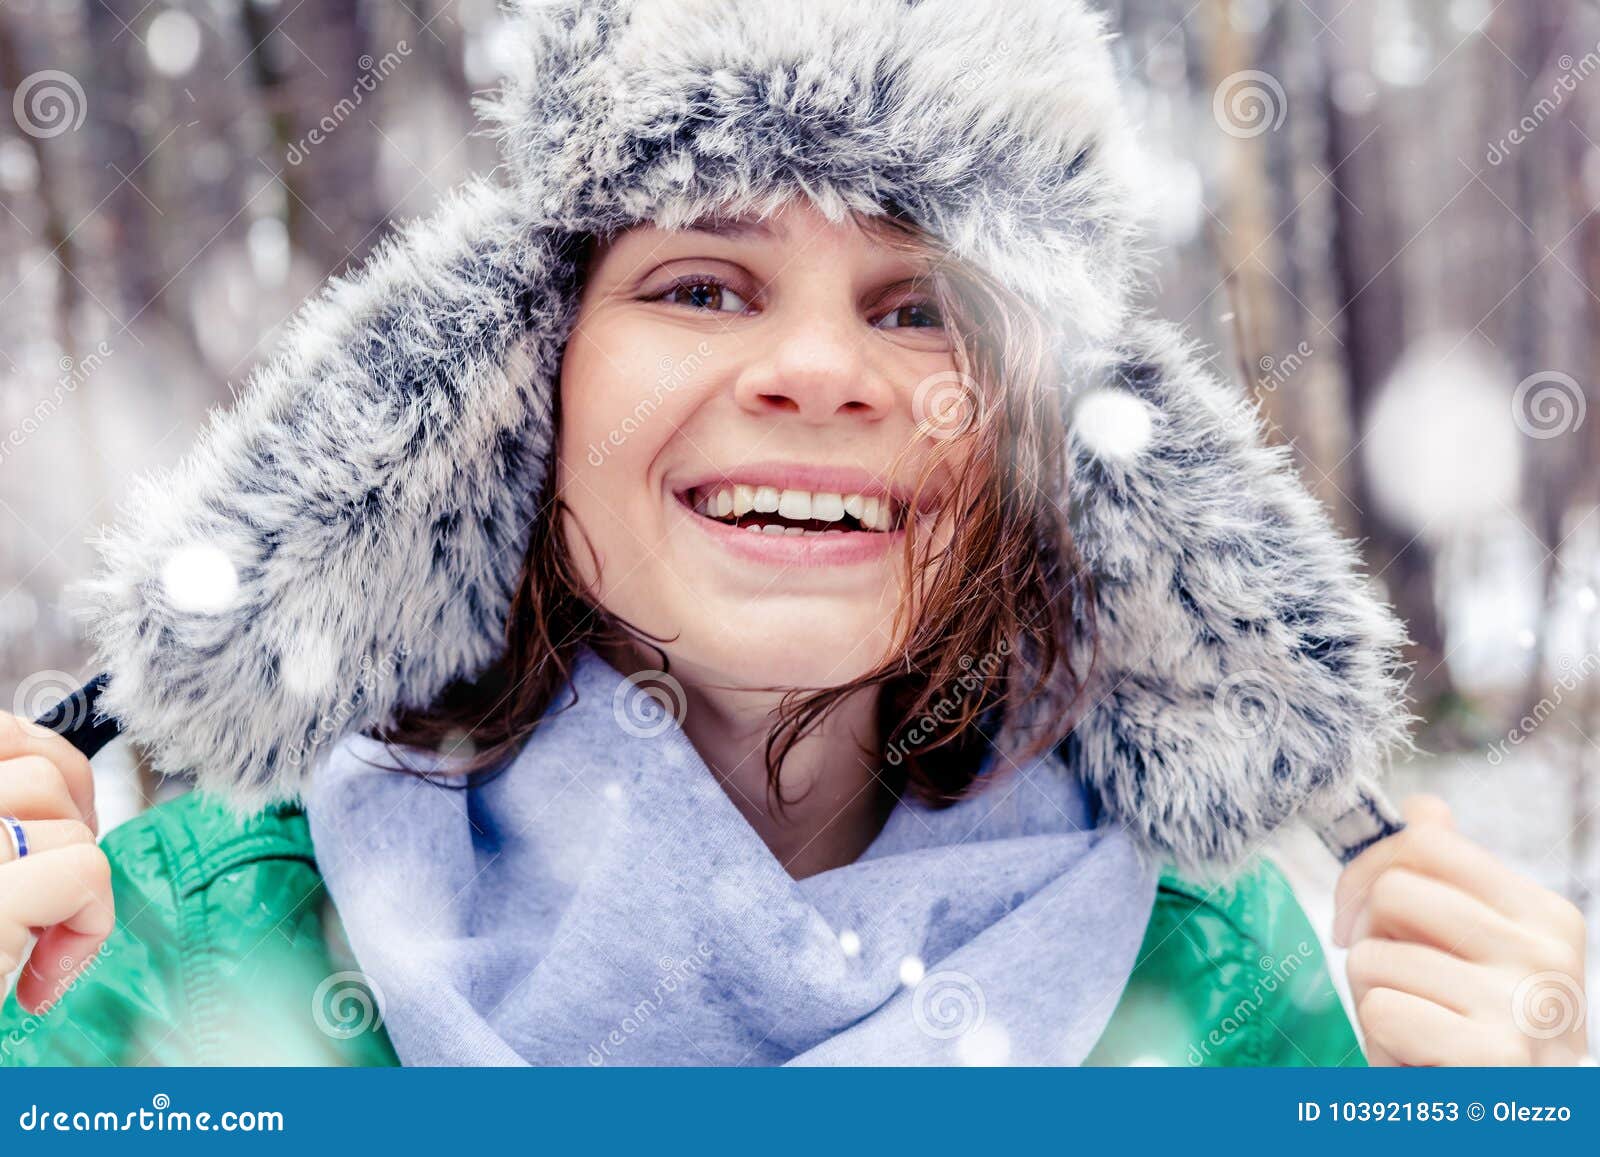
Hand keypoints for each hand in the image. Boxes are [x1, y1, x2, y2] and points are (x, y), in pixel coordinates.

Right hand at [0, 710, 112, 1013]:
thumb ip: (2, 824)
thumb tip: (55, 783)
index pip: (2, 733)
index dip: (45, 769)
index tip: (45, 825)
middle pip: (39, 775)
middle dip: (67, 833)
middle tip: (47, 895)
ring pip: (67, 826)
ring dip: (71, 890)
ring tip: (27, 947)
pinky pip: (85, 873)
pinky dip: (87, 928)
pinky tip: (43, 982)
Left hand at [1335, 794, 1589, 1065]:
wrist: (1516, 1120)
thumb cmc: (1480, 1028)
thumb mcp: (1476, 948)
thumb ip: (1451, 878)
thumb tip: (1424, 806)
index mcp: (1544, 913)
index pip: (1428, 842)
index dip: (1368, 870)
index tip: (1357, 914)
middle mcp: (1544, 951)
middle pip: (1394, 891)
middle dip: (1365, 937)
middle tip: (1384, 977)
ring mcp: (1523, 1003)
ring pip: (1374, 956)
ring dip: (1371, 997)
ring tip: (1412, 1024)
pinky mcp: (1493, 1056)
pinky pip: (1381, 1010)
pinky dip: (1380, 1039)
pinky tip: (1417, 1057)